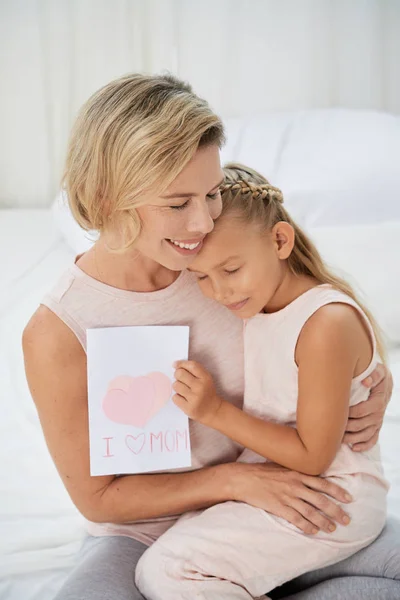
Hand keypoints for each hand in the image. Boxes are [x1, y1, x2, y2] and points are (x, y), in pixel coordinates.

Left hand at [173, 360, 222, 425]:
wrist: (213, 410)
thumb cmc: (206, 391)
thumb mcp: (205, 378)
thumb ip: (193, 370)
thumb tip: (175, 364)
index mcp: (205, 378)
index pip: (191, 365)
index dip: (181, 363)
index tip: (176, 365)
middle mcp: (200, 387)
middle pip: (180, 374)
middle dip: (177, 375)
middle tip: (180, 379)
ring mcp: (194, 398)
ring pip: (175, 385)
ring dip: (177, 386)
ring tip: (184, 390)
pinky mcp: (188, 408)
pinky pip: (175, 397)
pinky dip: (177, 397)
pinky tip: (184, 398)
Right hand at [231, 461, 351, 534]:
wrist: (243, 478)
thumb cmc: (262, 471)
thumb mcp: (281, 465)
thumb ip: (296, 471)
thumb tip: (310, 474)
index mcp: (297, 473)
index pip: (323, 483)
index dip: (337, 491)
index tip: (349, 498)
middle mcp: (295, 485)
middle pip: (321, 500)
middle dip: (336, 510)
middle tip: (346, 519)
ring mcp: (287, 496)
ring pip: (311, 512)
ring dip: (324, 521)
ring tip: (332, 528)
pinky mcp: (278, 507)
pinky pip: (296, 519)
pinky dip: (306, 526)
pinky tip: (313, 531)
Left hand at [343, 363, 392, 451]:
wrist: (385, 382)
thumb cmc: (378, 375)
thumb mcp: (379, 371)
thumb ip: (374, 374)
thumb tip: (365, 381)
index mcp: (378, 401)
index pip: (362, 411)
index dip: (349, 413)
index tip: (337, 412)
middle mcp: (378, 415)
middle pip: (361, 425)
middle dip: (346, 428)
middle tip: (331, 428)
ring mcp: (377, 422)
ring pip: (365, 435)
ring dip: (352, 439)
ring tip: (338, 440)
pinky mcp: (376, 427)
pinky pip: (372, 440)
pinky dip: (364, 445)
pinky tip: (354, 448)